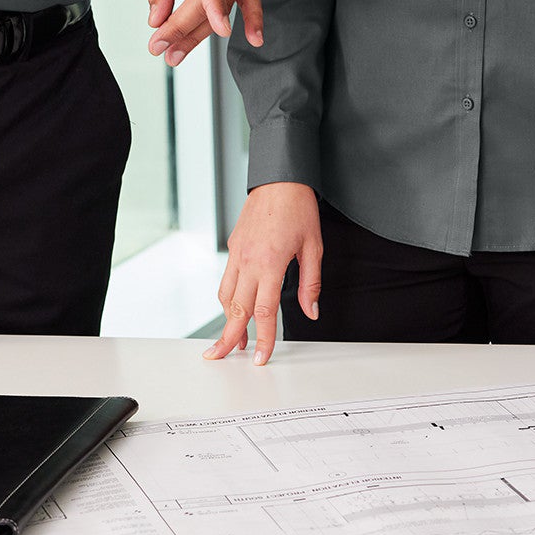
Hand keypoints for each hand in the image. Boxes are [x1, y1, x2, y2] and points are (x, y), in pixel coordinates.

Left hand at [136, 0, 262, 66]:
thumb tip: (158, 18)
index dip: (214, 6)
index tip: (220, 28)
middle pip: (208, 1)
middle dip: (183, 29)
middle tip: (160, 47)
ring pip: (221, 8)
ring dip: (199, 34)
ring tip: (175, 53)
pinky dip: (254, 19)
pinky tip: (255, 37)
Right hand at [206, 183, 320, 365]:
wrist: (279, 178)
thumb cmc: (298, 208)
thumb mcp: (314, 247)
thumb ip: (311, 283)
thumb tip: (311, 311)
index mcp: (270, 262)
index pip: (264, 311)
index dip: (263, 338)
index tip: (261, 357)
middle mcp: (248, 260)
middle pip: (236, 309)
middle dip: (228, 337)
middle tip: (220, 356)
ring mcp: (237, 253)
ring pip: (226, 295)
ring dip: (227, 319)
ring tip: (230, 338)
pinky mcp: (233, 246)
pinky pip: (227, 279)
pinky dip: (228, 298)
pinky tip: (234, 307)